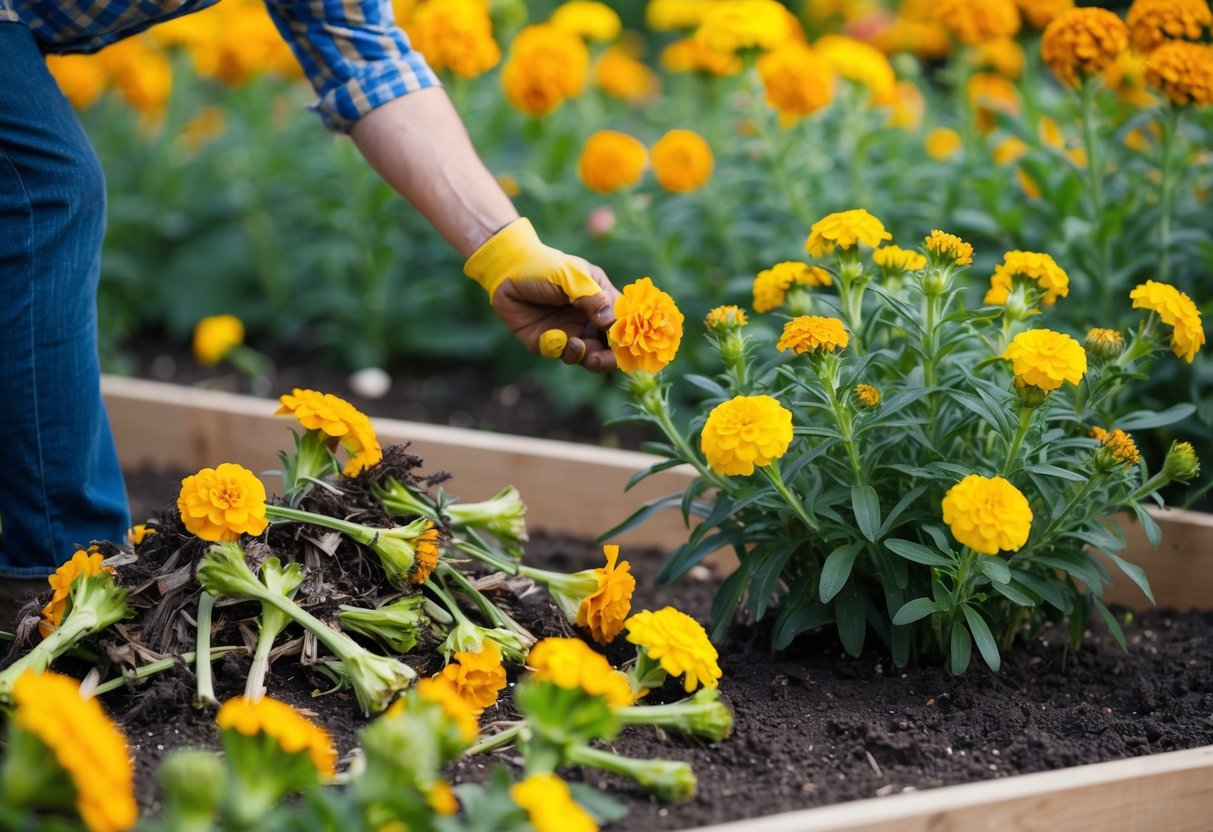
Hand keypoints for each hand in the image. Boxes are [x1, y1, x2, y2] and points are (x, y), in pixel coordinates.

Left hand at [465, 219, 619, 371]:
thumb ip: (592, 298)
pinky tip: (556, 339)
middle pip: (611, 347)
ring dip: (587, 357)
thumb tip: (612, 323)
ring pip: (590, 356)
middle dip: (609, 358)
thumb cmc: (544, 267)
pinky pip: (565, 356)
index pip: (624, 322)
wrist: (507, 272)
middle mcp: (590, 319)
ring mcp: (572, 332)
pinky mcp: (552, 344)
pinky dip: (564, 352)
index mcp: (602, 299)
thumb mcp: (572, 277)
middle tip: (599, 359)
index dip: (628, 336)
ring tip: (576, 346)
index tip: (625, 344)